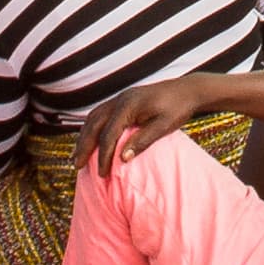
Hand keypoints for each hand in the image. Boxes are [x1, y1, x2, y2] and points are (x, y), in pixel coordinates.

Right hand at [79, 77, 212, 178]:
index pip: (109, 134)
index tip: (102, 174)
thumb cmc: (178, 109)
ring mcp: (119, 98)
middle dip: (83, 146)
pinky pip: (100, 114)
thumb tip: (122, 159)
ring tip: (77, 155)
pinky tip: (90, 140)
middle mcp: (119, 100)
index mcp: (128, 105)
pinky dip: (91, 128)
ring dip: (83, 136)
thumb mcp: (163, 126)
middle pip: (93, 124)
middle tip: (76, 165)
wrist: (187, 90)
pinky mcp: (122, 100)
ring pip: (93, 118)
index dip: (103, 156)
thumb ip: (142, 141)